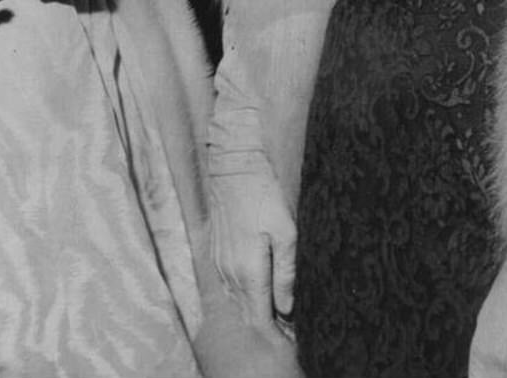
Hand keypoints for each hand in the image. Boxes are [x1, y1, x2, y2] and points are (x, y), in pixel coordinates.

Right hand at [209, 170, 296, 328]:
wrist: (233, 167)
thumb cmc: (263, 196)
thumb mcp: (286, 232)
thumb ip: (285, 273)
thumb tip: (286, 305)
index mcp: (248, 271)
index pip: (259, 317)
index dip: (274, 333)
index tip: (289, 340)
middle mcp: (230, 272)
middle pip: (247, 312)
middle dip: (266, 325)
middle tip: (288, 328)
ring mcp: (220, 263)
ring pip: (237, 300)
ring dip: (254, 309)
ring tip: (277, 312)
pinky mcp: (216, 252)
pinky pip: (230, 285)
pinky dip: (244, 294)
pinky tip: (258, 290)